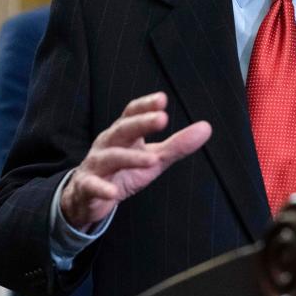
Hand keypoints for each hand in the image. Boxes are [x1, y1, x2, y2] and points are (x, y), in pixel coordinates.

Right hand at [60, 92, 211, 230]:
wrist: (88, 196)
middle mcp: (108, 143)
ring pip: (111, 157)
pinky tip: (113, 193)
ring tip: (152, 160)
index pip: (132, 113)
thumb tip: (207, 127)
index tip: (162, 99)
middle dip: (141, 123)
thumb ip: (178, 144)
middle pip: (122, 129)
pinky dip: (102, 189)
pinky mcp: (88, 186)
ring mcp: (96, 164)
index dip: (145, 106)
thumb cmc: (124, 171)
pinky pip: (93, 185)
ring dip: (131, 158)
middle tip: (162, 119)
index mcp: (123, 133)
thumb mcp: (153, 158)